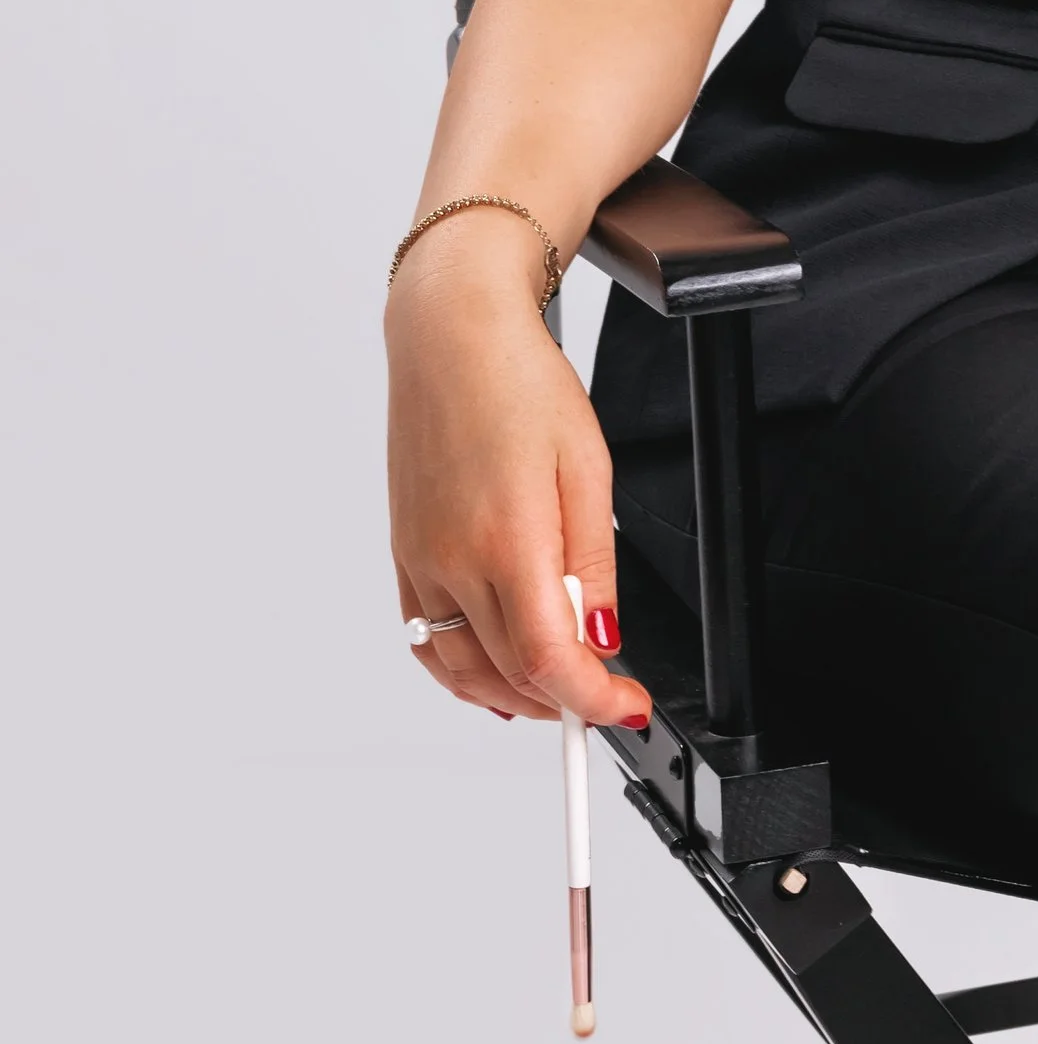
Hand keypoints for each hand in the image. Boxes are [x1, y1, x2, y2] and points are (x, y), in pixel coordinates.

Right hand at [385, 224, 650, 732]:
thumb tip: (603, 637)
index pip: (549, 660)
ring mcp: (420, 562)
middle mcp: (453, 560)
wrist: (450, 338)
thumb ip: (594, 563)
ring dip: (514, 697)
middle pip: (509, 676)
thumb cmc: (521, 383)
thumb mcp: (589, 465)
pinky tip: (498, 672)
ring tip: (560, 687)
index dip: (594, 701)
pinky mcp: (404, 555)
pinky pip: (429, 642)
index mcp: (506, 538)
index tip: (626, 705)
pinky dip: (466, 673)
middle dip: (565, 699)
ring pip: (463, 672)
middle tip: (608, 691)